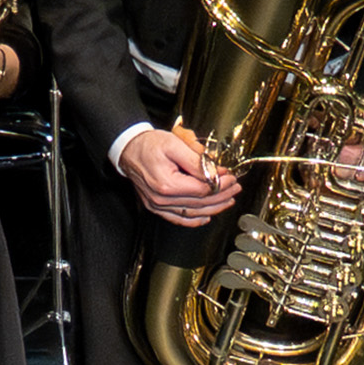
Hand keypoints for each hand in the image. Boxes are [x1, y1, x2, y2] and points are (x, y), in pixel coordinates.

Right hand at [118, 123, 238, 225]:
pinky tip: (206, 216)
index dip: (220, 185)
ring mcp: (158, 205)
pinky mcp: (156, 207)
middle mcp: (161, 199)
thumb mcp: (175, 145)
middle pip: (200, 203)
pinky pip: (178, 218)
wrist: (128, 150)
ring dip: (213, 208)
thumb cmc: (148, 145)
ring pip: (192, 213)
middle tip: (235, 188)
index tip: (231, 177)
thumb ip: (196, 161)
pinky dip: (194, 220)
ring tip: (227, 200)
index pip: (202, 190)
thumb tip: (216, 173)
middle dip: (221, 196)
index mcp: (167, 184)